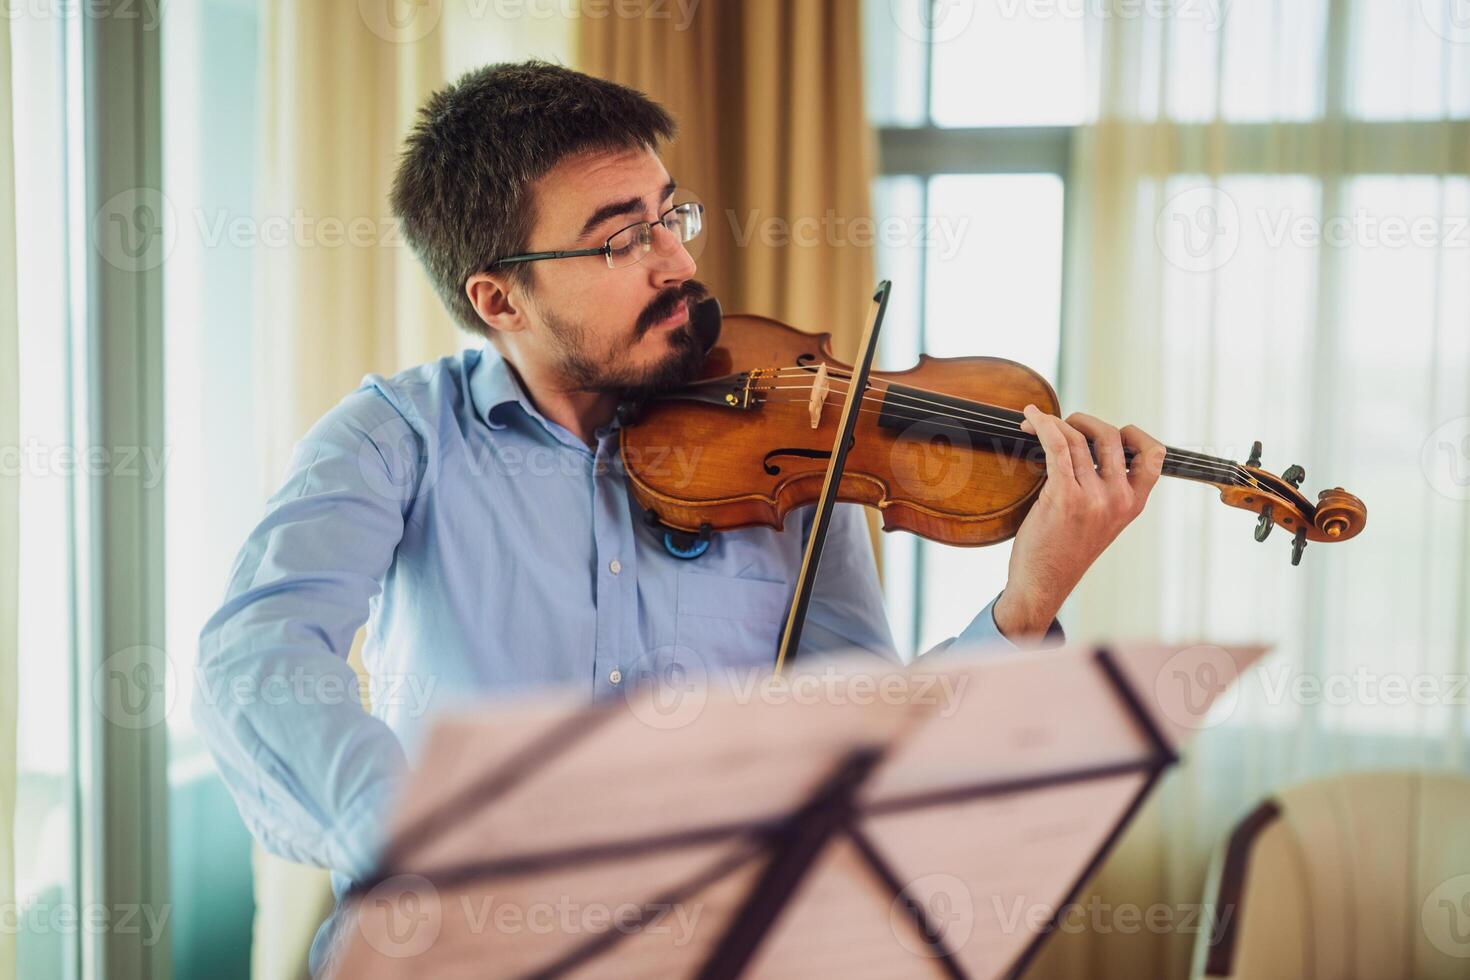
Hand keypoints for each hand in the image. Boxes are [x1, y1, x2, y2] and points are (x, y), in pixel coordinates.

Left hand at [992, 406, 1166, 641]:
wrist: (1042, 584)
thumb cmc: (1064, 552)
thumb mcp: (1101, 522)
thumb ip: (1107, 491)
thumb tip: (1091, 448)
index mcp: (1133, 505)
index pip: (1154, 456)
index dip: (1135, 434)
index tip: (1110, 431)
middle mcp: (1118, 500)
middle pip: (1111, 435)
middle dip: (1084, 421)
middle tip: (1062, 425)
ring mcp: (1093, 498)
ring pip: (1078, 438)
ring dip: (1054, 423)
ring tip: (1036, 423)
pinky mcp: (1064, 497)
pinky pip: (1057, 446)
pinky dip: (1043, 425)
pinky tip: (1030, 417)